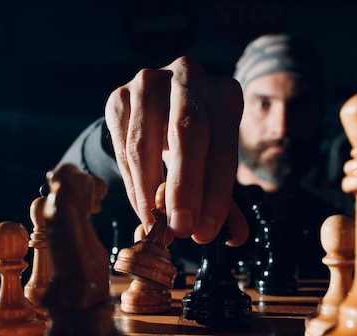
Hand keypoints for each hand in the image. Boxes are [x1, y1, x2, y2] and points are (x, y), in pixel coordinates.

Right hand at [104, 56, 247, 245]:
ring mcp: (149, 82)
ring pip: (145, 143)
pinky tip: (142, 207)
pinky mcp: (119, 97)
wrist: (160, 108)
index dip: (216, 192)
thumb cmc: (197, 141)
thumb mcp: (215, 162)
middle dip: (185, 187)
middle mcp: (189, 76)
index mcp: (225, 93)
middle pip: (187, 133)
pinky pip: (121, 148)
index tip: (205, 230)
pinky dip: (131, 184)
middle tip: (181, 229)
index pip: (223, 146)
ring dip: (150, 192)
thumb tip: (238, 236)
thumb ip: (225, 198)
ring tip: (157, 227)